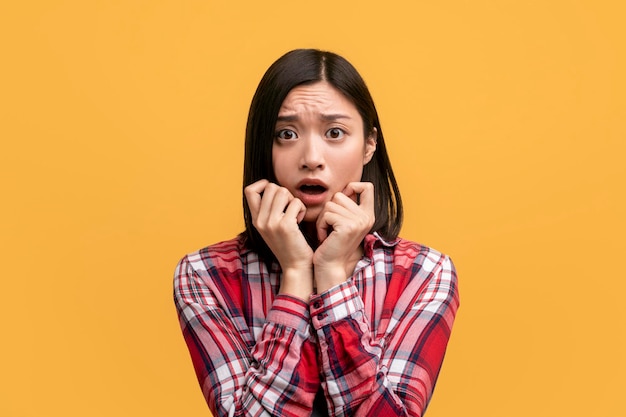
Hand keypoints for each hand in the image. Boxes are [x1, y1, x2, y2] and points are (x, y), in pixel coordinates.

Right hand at [244, 180, 313, 298]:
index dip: (263, 184)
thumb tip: (273, 187)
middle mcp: (260, 221)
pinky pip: (296, 202)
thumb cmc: (288, 245)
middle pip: (270, 187)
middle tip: (289, 208)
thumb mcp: (271, 227)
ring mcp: (272, 223)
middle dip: (284, 193)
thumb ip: (268, 210)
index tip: (275, 194)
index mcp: (255, 220)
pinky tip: (300, 221)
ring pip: (283, 191)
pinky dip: (301, 209)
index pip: (249, 190)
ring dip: (293, 200)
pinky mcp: (286, 226)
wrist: (296, 266)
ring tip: (295, 214)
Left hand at [313, 182, 374, 292]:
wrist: (330, 266)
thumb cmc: (332, 243)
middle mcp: (367, 217)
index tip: (341, 202)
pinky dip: (320, 226)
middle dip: (329, 210)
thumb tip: (345, 187)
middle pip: (340, 195)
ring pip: (330, 205)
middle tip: (330, 227)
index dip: (352, 187)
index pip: (367, 186)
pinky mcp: (347, 226)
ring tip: (328, 233)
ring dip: (323, 219)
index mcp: (368, 214)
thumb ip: (347, 205)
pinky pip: (326, 215)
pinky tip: (325, 238)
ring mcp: (358, 221)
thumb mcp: (343, 222)